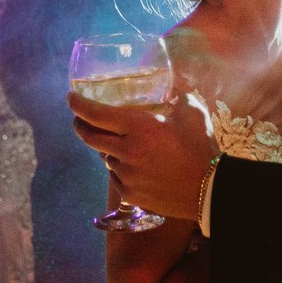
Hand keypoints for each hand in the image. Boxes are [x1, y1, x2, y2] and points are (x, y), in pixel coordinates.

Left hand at [68, 90, 214, 219]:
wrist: (210, 190)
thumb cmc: (202, 148)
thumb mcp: (192, 112)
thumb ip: (178, 96)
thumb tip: (171, 88)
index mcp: (139, 128)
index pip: (96, 114)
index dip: (78, 104)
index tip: (71, 97)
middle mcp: (127, 152)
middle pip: (90, 137)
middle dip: (80, 125)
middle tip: (80, 119)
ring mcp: (127, 175)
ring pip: (105, 158)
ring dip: (107, 148)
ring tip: (121, 143)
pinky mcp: (131, 194)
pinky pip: (116, 177)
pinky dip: (120, 168)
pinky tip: (135, 165)